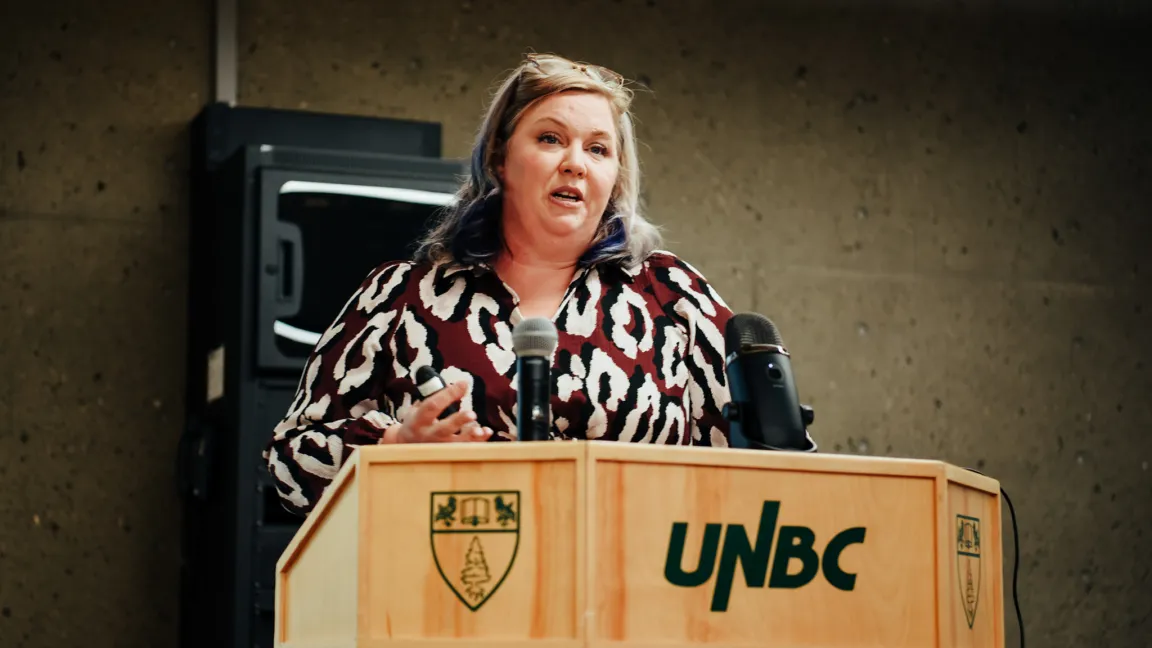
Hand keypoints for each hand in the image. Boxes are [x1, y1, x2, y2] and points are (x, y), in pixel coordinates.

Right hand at [379, 381, 493, 443]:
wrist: (405, 447)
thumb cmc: (416, 422)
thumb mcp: (415, 409)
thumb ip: (431, 398)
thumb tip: (455, 385)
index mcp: (418, 420)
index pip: (432, 406)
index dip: (448, 394)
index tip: (464, 384)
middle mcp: (428, 434)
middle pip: (443, 429)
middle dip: (458, 421)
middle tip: (472, 414)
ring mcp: (439, 447)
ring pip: (456, 444)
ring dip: (470, 436)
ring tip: (482, 430)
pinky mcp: (448, 454)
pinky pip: (465, 449)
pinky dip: (477, 442)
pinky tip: (486, 432)